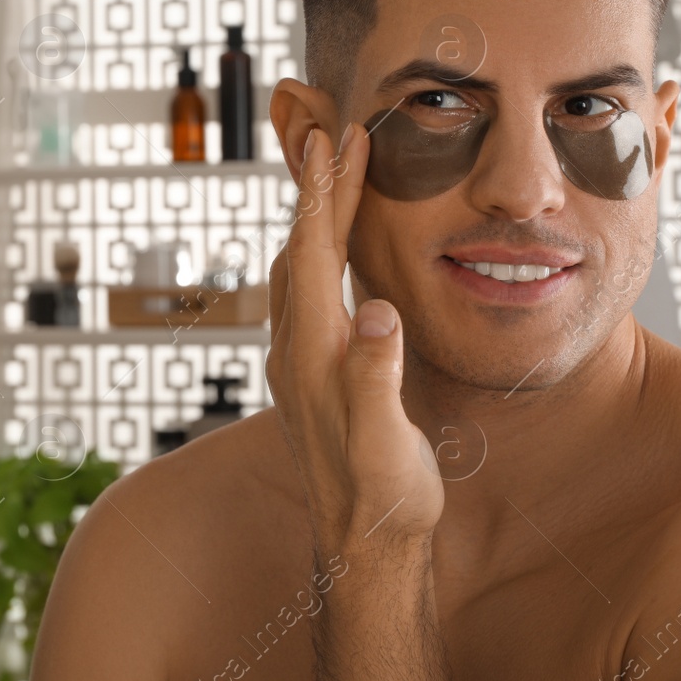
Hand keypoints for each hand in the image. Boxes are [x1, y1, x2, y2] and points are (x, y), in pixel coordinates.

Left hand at [267, 123, 443, 557]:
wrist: (364, 548)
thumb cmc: (383, 499)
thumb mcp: (385, 443)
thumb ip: (376, 378)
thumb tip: (378, 313)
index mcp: (314, 354)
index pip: (315, 254)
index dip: (327, 194)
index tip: (338, 139)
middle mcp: (295, 351)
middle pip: (300, 249)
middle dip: (317, 188)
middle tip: (332, 132)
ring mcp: (299, 362)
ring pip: (298, 268)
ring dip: (313, 217)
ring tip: (329, 172)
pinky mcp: (313, 374)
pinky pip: (308, 293)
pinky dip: (320, 253)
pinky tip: (333, 251)